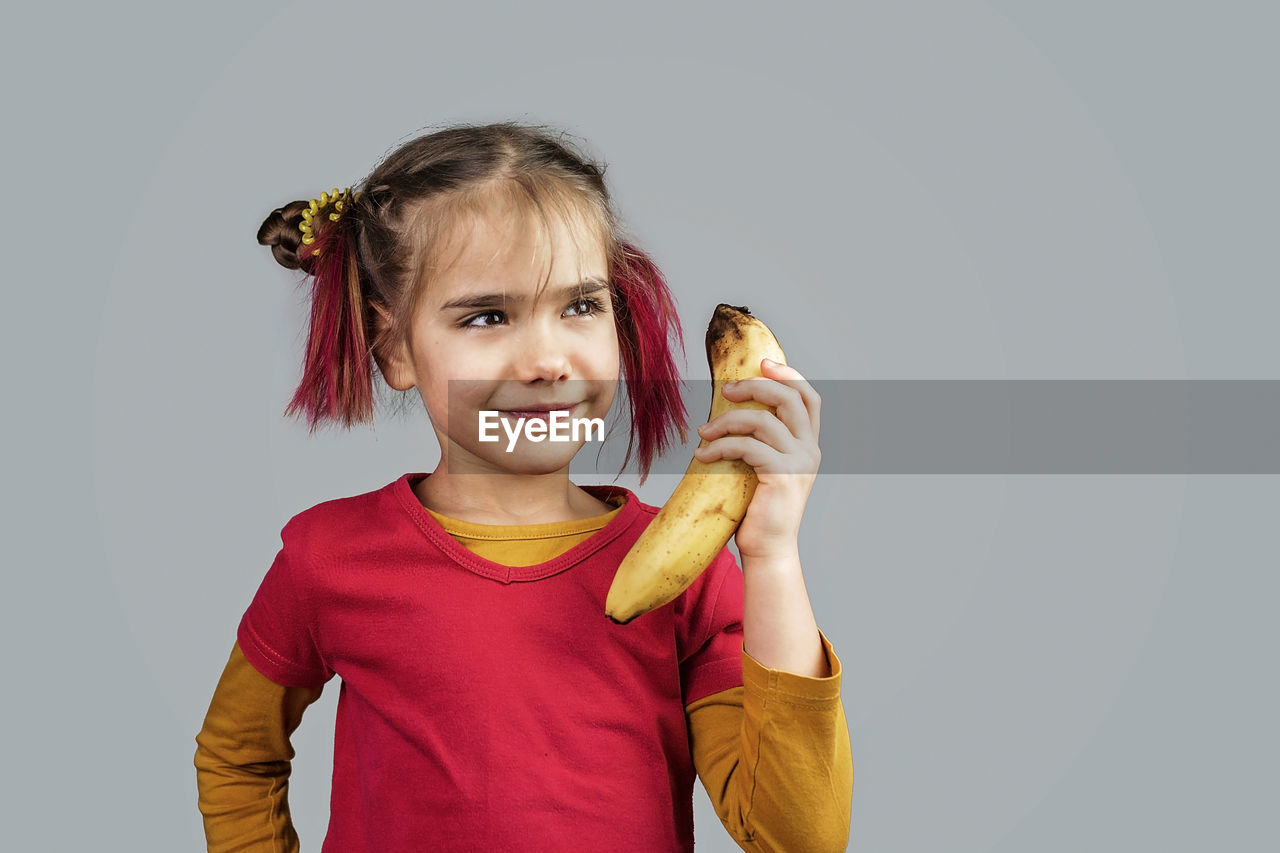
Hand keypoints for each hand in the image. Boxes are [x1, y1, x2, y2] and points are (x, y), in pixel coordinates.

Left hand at [693, 358, 821, 559]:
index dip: (788, 374)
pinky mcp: (782, 476)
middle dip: (755, 386)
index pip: (808, 397)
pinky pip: (747, 447)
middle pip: (789, 398)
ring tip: (703, 432)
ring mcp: (798, 463)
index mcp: (808, 445)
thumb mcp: (764, 468)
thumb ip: (761, 442)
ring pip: (763, 420)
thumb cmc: (758, 509)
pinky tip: (702, 454)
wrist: (768, 549)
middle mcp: (809, 450)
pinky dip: (720, 446)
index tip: (762, 362)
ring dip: (726, 420)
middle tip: (724, 390)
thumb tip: (731, 410)